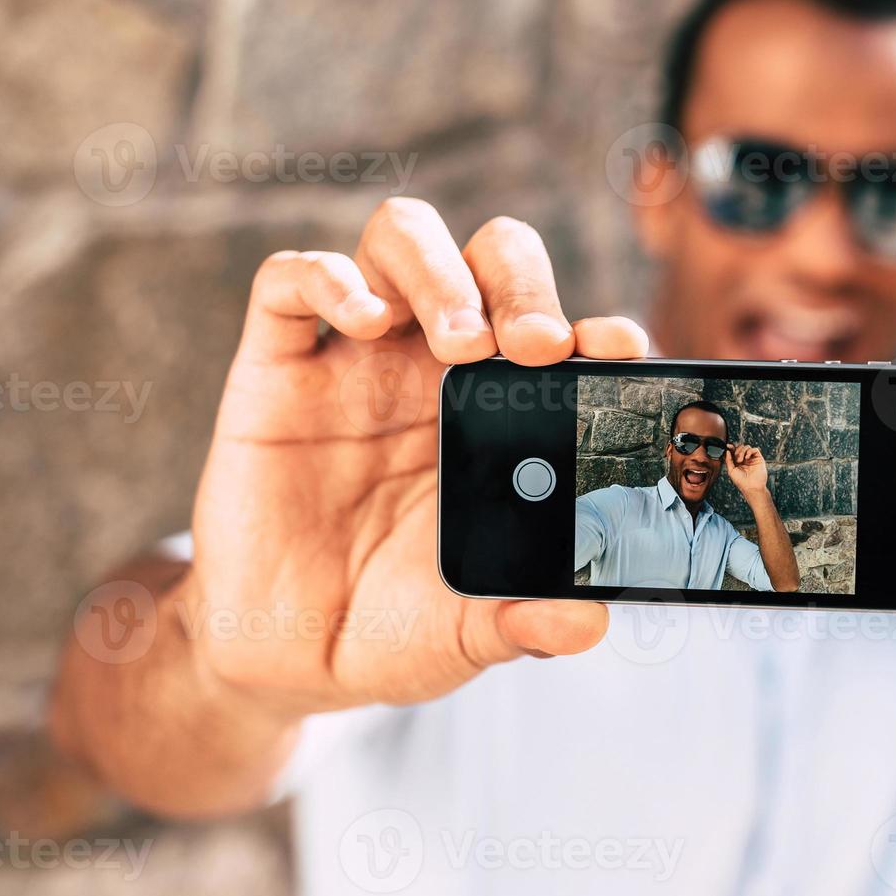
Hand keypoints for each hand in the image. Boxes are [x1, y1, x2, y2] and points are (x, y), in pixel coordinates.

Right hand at [189, 198, 646, 719]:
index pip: (565, 335)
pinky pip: (290, 280)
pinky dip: (327, 278)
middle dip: (523, 282)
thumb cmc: (395, 627)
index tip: (619, 349)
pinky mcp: (275, 369)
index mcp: (506, 414)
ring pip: (402, 241)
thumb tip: (588, 626)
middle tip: (536, 345)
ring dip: (440, 269)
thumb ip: (524, 623)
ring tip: (460, 340)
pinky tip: (363, 321)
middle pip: (492, 260)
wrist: (285, 655)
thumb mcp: (468, 633)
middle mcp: (437, 367)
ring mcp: (356, 359)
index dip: (598, 328)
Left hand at [725, 443, 769, 496]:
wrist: (752, 487)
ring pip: (747, 447)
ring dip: (742, 451)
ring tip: (741, 460)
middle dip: (737, 451)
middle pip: (740, 447)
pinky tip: (747, 458)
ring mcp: (752, 459)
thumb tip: (727, 451)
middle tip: (737, 460)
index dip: (731, 447)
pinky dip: (749, 451)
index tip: (728, 445)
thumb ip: (728, 460)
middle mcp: (745, 460)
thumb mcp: (731, 470)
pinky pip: (755, 449)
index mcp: (738, 462)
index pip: (735, 452)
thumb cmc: (741, 481)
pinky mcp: (759, 459)